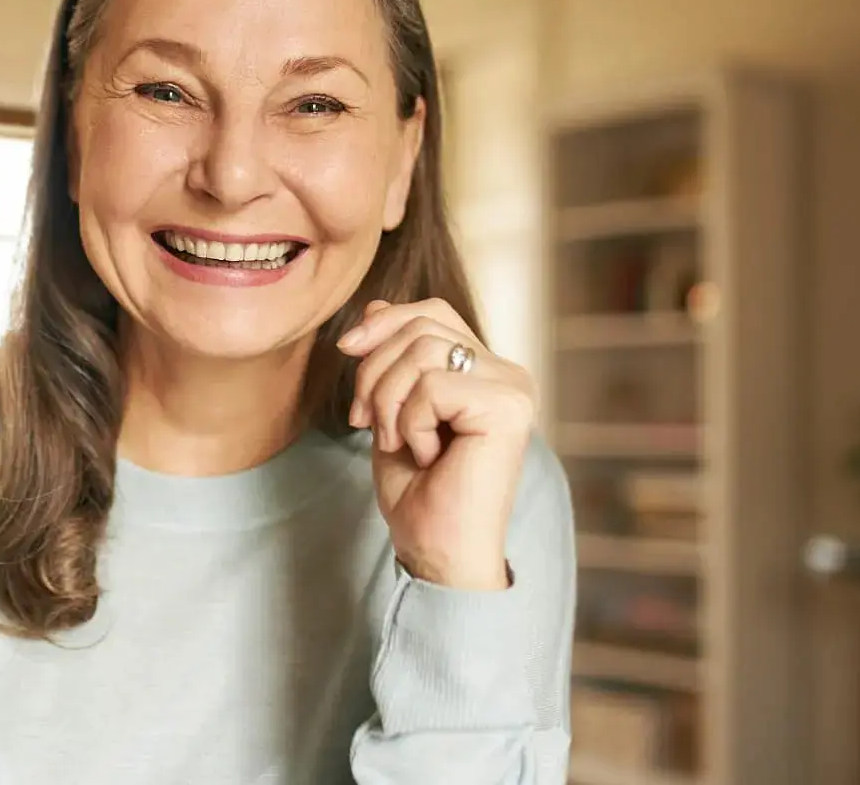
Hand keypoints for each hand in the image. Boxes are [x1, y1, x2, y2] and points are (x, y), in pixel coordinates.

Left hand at [338, 299, 537, 590]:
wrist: (437, 552)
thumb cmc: (418, 493)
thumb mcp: (392, 411)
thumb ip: (392, 361)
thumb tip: (376, 307)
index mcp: (485, 370)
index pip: (431, 312)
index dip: (383, 322)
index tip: (346, 351)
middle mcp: (508, 373)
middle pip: (422, 324)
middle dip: (374, 369)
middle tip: (366, 421)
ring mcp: (513, 388)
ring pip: (423, 350)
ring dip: (387, 400)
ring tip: (398, 443)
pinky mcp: (508, 407)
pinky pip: (433, 385)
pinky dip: (411, 422)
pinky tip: (427, 456)